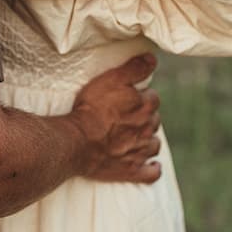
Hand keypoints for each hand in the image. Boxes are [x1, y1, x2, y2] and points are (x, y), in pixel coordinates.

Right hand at [68, 53, 161, 183]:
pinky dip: (153, 168)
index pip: (153, 98)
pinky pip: (151, 173)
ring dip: (148, 139)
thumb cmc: (90, 109)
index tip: (131, 96)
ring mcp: (140, 152)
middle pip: (154, 120)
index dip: (142, 96)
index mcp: (144, 107)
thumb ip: (134, 68)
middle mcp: (146, 129)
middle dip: (145, 117)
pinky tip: (152, 165)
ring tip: (137, 136)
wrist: (77, 142)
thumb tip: (153, 59)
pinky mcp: (131, 170)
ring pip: (154, 144)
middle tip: (128, 115)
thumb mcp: (110, 79)